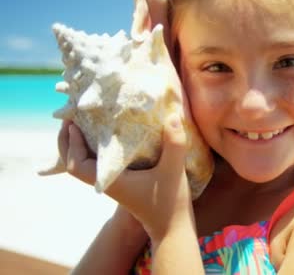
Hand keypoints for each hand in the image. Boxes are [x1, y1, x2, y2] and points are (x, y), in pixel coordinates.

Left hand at [58, 115, 194, 240]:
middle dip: (68, 142)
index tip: (73, 123)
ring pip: (86, 165)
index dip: (72, 144)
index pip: (77, 165)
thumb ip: (174, 144)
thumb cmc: (170, 202)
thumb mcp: (173, 170)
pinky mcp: (123, 183)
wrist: (173, 228)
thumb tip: (172, 116)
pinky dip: (96, 150)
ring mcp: (114, 184)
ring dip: (81, 145)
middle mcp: (107, 184)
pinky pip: (100, 165)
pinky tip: (109, 137)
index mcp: (111, 182)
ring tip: (85, 124)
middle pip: (74, 164)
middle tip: (70, 119)